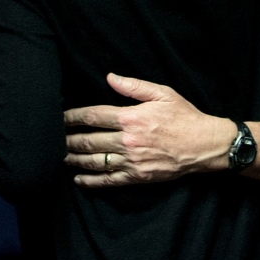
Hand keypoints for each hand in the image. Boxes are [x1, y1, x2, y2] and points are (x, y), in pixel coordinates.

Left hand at [63, 74, 234, 186]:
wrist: (204, 145)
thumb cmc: (184, 117)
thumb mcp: (162, 93)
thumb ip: (133, 86)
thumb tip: (109, 78)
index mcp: (131, 117)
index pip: (93, 116)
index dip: (73, 117)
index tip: (61, 117)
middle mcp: (128, 140)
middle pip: (88, 140)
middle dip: (69, 139)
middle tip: (55, 139)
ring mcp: (131, 161)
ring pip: (94, 161)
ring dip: (75, 159)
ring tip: (62, 156)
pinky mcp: (137, 177)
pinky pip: (108, 181)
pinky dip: (91, 182)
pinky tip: (79, 180)